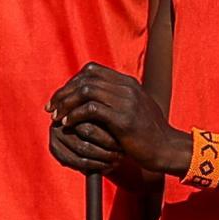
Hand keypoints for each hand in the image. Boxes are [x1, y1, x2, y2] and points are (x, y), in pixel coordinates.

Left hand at [47, 64, 177, 181]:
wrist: (167, 149)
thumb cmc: (148, 134)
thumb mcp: (134, 110)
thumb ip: (116, 100)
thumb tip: (92, 99)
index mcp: (128, 83)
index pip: (92, 71)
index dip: (72, 82)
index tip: (61, 98)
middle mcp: (127, 87)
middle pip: (86, 78)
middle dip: (64, 92)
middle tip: (51, 108)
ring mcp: (126, 101)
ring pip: (86, 91)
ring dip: (66, 103)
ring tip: (56, 117)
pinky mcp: (123, 119)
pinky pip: (91, 110)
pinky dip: (75, 115)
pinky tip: (68, 124)